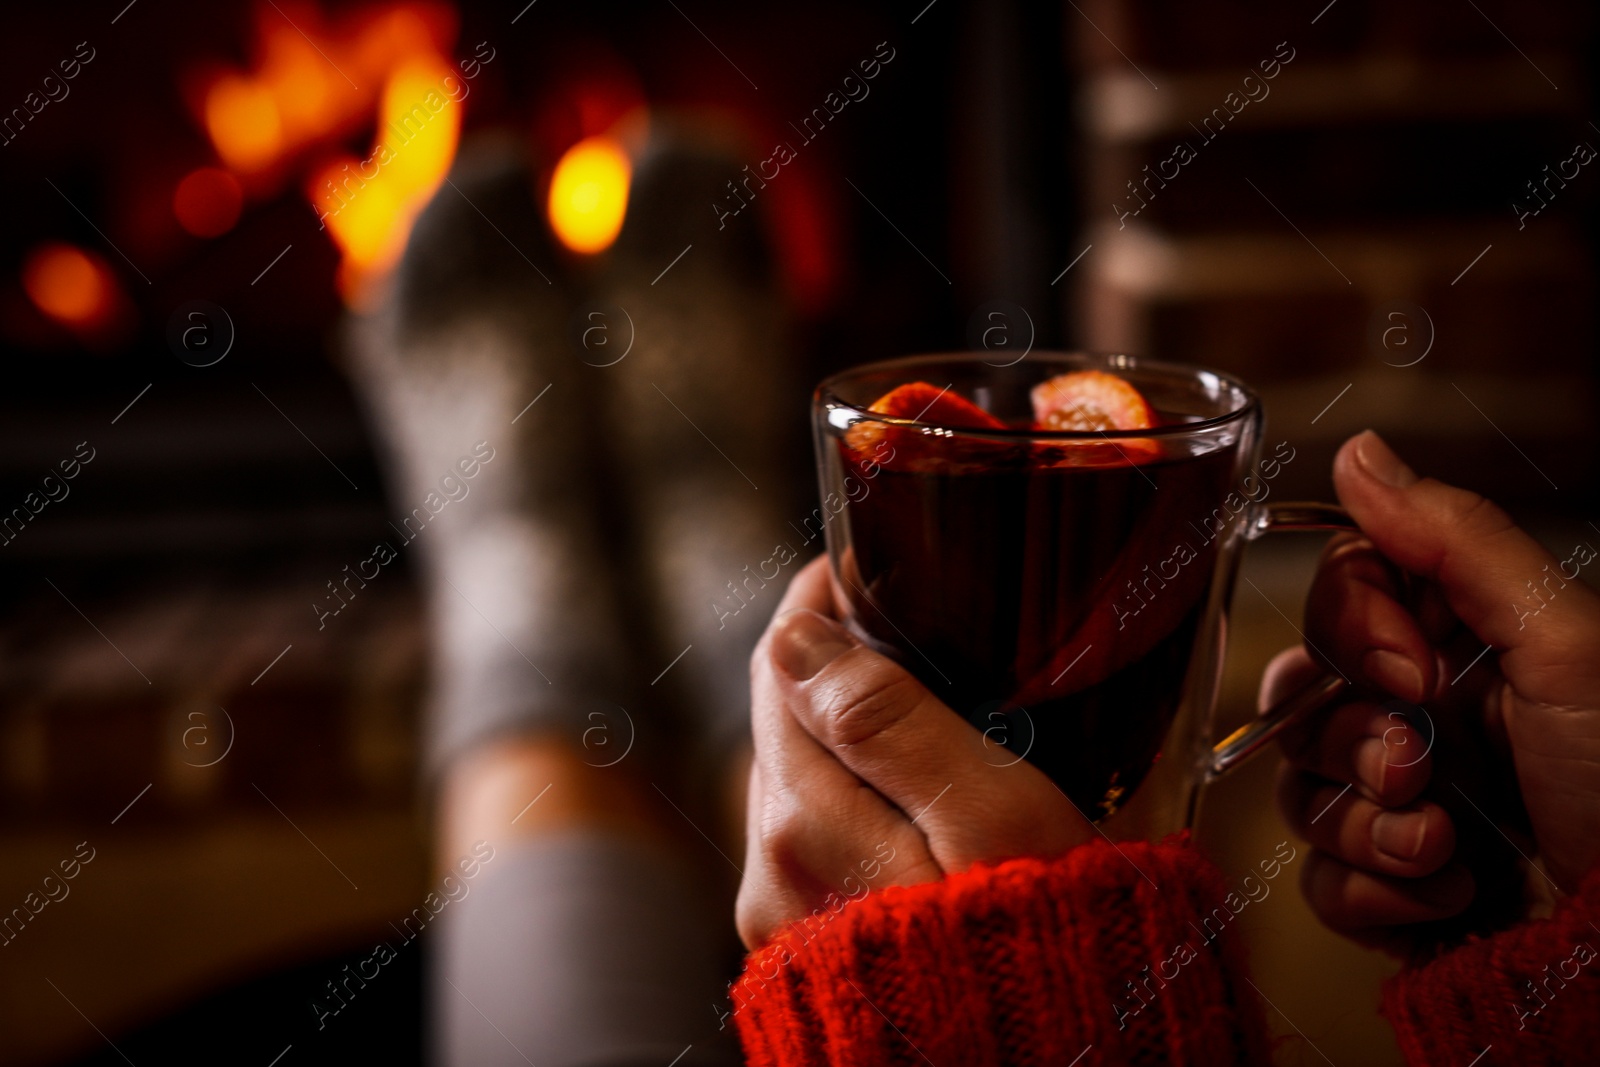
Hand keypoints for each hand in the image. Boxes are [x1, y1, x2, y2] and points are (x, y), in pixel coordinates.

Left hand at [735, 557, 1089, 948]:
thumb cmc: (1049, 949)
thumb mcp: (992, 816)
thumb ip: (891, 721)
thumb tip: (796, 634)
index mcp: (806, 822)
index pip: (780, 660)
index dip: (824, 601)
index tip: (872, 569)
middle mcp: (772, 871)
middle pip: (784, 716)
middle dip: (839, 663)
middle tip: (919, 630)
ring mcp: (784, 916)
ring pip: (801, 777)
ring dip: (852, 734)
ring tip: (934, 711)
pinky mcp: (811, 945)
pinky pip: (818, 839)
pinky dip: (860, 799)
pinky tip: (921, 800)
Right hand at [1268, 431, 1599, 951]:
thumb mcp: (1562, 641)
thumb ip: (1455, 538)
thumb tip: (1360, 451)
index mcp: (1457, 646)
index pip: (1339, 598)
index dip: (1352, 631)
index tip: (1411, 669)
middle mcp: (1416, 716)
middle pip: (1298, 696)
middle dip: (1355, 741)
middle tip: (1423, 765)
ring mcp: (1396, 803)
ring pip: (1299, 790)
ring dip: (1368, 823)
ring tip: (1445, 846)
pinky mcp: (1385, 887)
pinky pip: (1318, 875)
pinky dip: (1375, 891)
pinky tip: (1446, 894)